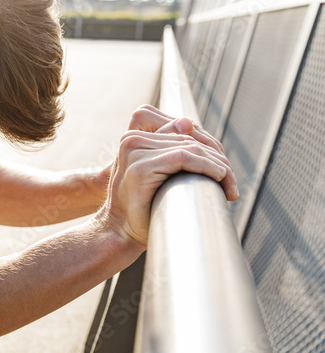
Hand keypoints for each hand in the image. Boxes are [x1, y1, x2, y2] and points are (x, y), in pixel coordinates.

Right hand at [98, 106, 237, 247]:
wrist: (118, 232)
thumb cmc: (140, 208)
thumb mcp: (155, 174)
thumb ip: (167, 149)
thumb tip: (188, 120)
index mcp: (133, 138)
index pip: (183, 135)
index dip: (209, 151)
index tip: (226, 174)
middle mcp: (131, 139)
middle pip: (189, 140)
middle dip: (218, 161)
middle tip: (233, 186)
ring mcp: (134, 151)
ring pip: (190, 148)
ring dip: (218, 167)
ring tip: (230, 187)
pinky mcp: (141, 166)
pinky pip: (183, 157)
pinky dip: (206, 167)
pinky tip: (220, 178)